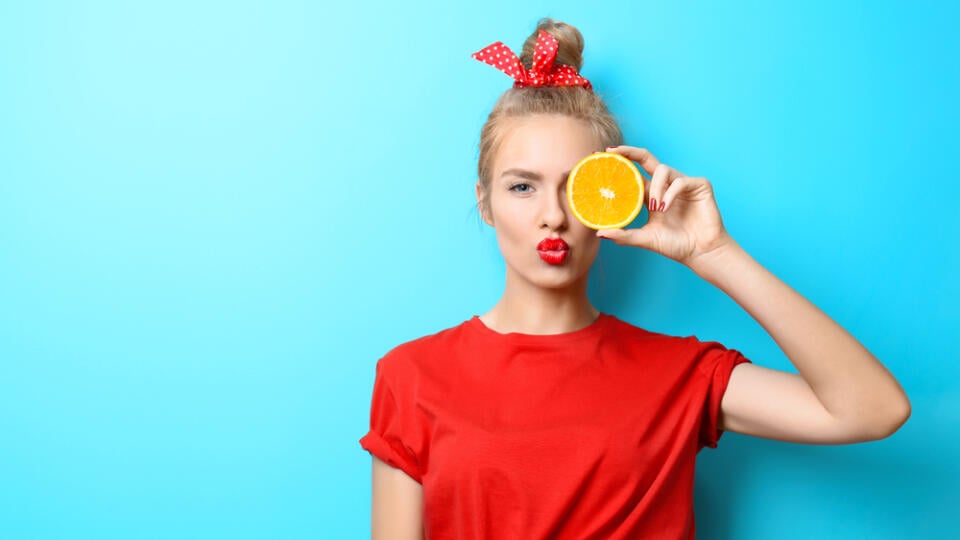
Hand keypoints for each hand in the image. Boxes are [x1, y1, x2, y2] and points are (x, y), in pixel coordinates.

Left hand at [597, 146, 734, 267]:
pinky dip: (671, 193)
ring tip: (655, 207)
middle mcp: (665, 185)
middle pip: (646, 158)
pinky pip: (681, 181)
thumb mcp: (645, 239)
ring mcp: (682, 183)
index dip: (619, 164)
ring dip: (656, 187)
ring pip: (663, 169)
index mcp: (651, 194)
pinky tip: (666, 207)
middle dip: (629, 152)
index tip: (600, 157)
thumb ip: (624, 235)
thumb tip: (600, 233)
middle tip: (613, 151)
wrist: (700, 253)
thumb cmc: (675, 246)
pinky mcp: (699, 185)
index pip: (633, 173)